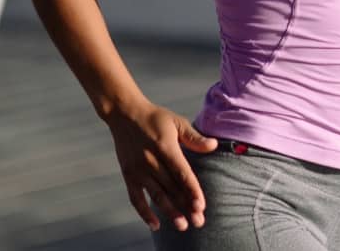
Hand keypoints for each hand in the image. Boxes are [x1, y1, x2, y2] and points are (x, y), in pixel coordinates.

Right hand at [106, 99, 217, 231]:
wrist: (125, 115)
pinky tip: (155, 225)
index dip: (192, 190)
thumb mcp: (177, 122)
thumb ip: (194, 137)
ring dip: (169, 212)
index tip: (201, 205)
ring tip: (182, 226)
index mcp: (165, 147)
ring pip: (155, 196)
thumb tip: (214, 145)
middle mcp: (150, 161)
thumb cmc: (156, 118)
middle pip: (171, 188)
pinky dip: (144, 213)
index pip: (182, 173)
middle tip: (199, 222)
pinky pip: (135, 198)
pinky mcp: (128, 175)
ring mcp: (138, 170)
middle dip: (185, 206)